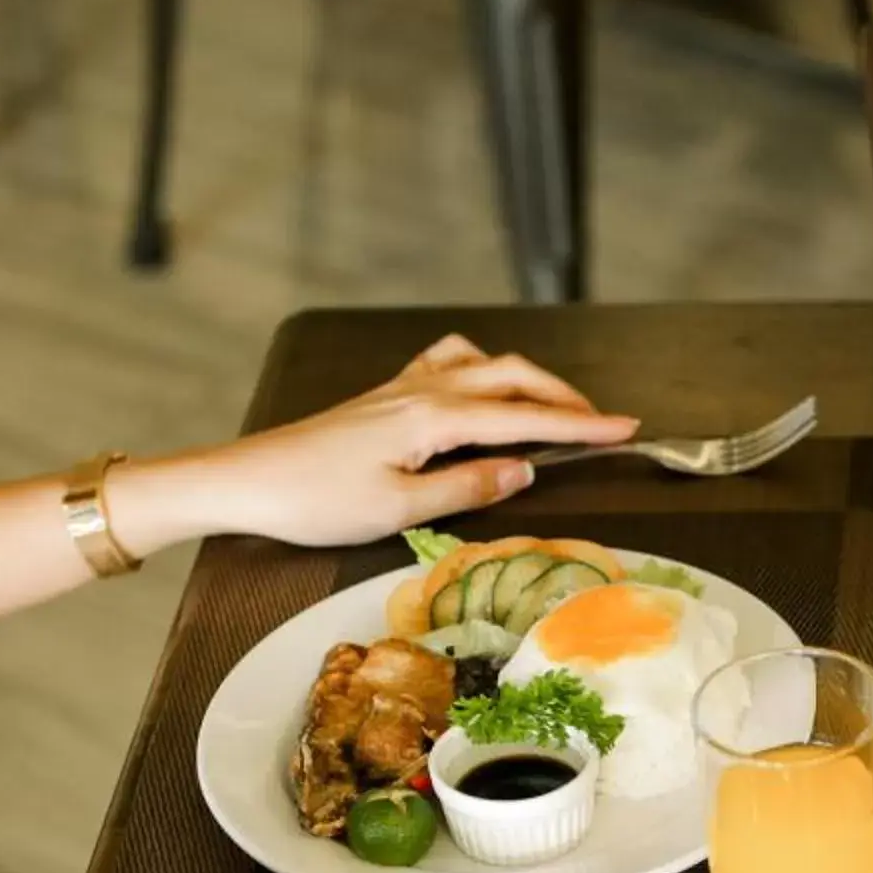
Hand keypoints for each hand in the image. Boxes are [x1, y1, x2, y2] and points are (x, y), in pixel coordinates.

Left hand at [111, 335, 638, 552]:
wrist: (246, 481)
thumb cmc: (316, 501)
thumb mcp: (399, 509)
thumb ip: (467, 486)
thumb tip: (523, 471)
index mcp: (434, 416)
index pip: (526, 417)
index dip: (580, 424)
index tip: (626, 429)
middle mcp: (423, 390)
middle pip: (513, 376)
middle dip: (565, 396)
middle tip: (604, 423)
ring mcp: (402, 387)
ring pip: (482, 363)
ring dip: (525, 379)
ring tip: (551, 408)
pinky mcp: (385, 397)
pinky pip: (448, 365)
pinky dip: (482, 373)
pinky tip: (482, 394)